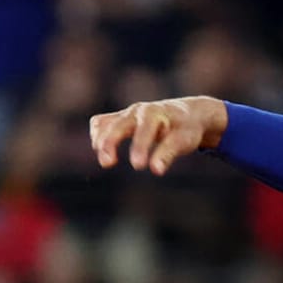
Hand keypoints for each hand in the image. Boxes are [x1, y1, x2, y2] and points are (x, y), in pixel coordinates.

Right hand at [89, 96, 228, 174]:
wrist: (185, 113)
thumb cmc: (185, 129)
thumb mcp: (184, 140)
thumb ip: (169, 154)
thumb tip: (156, 171)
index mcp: (155, 114)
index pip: (144, 131)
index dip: (140, 148)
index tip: (138, 166)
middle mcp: (137, 111)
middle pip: (116, 125)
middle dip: (109, 143)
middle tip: (107, 163)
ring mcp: (126, 114)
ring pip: (104, 124)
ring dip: (100, 141)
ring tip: (107, 162)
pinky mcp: (119, 118)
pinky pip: (100, 124)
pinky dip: (97, 136)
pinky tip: (102, 151)